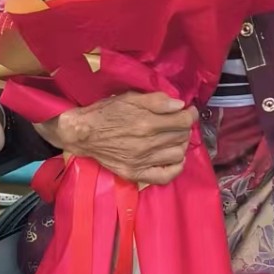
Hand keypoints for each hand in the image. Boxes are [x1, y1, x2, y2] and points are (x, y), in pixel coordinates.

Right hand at [41, 91, 196, 184]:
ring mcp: (142, 161)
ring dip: (180, 145)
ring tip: (173, 139)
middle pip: (181, 137)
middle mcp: (147, 143)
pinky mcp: (135, 173)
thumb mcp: (129, 97)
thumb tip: (180, 105)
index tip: (187, 112)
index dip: (190, 114)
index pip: (183, 121)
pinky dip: (175, 168)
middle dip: (184, 128)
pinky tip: (174, 158)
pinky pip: (165, 176)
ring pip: (177, 154)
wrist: (82, 133)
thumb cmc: (106, 112)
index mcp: (146, 122)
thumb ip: (156, 100)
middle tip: (177, 123)